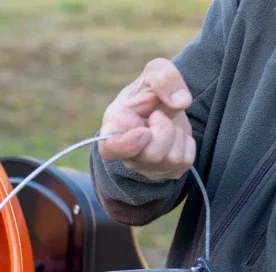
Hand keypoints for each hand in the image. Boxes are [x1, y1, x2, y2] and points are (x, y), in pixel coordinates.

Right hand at [98, 58, 195, 179]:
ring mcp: (146, 168)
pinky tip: (174, 135)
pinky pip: (185, 161)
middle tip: (158, 115)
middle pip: (153, 155)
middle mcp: (126, 156)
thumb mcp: (154, 72)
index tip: (144, 131)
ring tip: (165, 124)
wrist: (160, 108)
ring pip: (172, 158)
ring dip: (177, 134)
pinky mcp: (166, 173)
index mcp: (113, 130)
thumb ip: (164, 77)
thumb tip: (181, 102)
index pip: (110, 150)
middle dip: (165, 129)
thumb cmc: (149, 93)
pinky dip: (187, 143)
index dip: (128, 144)